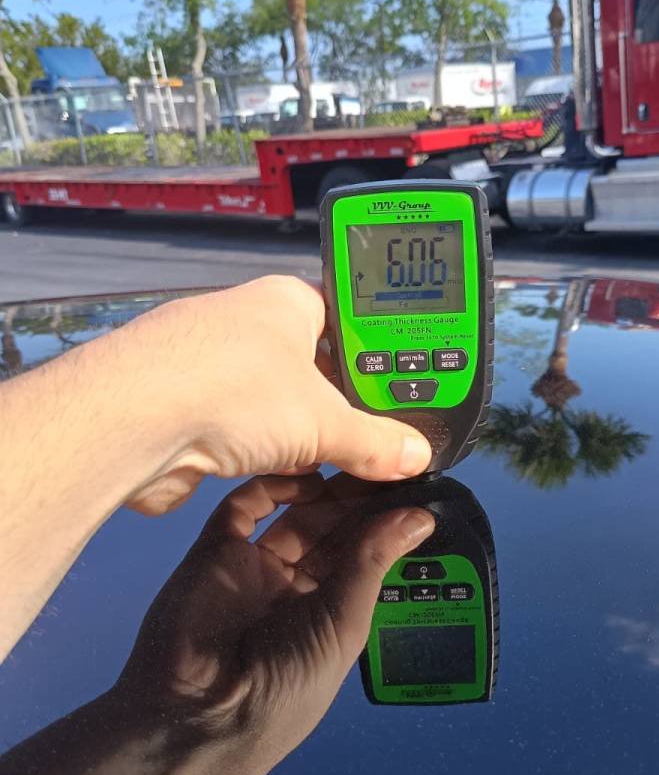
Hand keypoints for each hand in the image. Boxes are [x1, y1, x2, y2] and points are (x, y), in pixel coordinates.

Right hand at [116, 473, 433, 762]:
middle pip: (333, 528)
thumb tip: (420, 518)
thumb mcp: (343, 623)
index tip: (415, 482)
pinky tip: (305, 466)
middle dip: (361, 497)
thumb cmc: (286, 684)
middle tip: (387, 457)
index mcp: (333, 612)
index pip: (366, 555)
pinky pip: (245, 507)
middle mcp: (296, 587)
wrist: (199, 716)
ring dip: (325, 486)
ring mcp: (255, 567)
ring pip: (295, 512)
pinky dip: (273, 482)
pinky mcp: (216, 550)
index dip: (388, 521)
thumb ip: (373, 562)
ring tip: (354, 454)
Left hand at [118, 276, 431, 514]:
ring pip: (281, 403)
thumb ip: (375, 442)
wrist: (130, 423)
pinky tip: (284, 474)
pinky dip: (269, 453)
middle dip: (348, 405)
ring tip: (341, 462)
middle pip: (320, 368)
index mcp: (288, 300)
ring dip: (307, 434)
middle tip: (387, 437)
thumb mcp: (324, 421)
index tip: (412, 388)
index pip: (352, 319)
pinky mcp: (189, 409)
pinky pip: (247, 431)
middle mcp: (249, 326)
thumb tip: (412, 455)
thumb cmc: (223, 387)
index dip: (382, 355)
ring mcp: (214, 368)